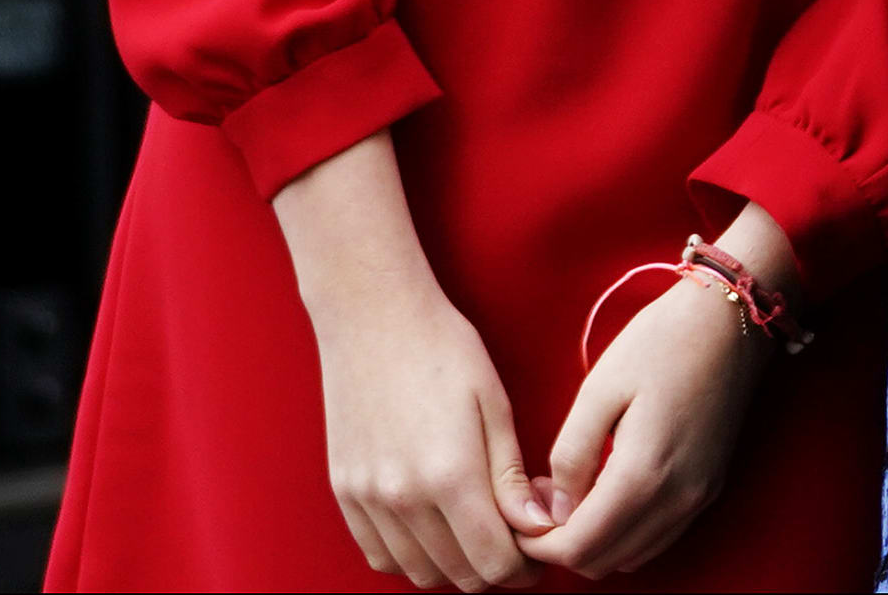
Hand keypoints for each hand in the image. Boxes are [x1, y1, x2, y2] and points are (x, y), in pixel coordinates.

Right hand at [279, 141, 551, 589]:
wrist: (372, 318)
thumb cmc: (443, 349)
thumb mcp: (494, 405)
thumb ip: (511, 476)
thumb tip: (538, 526)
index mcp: (448, 476)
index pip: (492, 562)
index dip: (525, 566)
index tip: (542, 546)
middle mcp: (402, 499)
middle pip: (457, 575)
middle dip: (495, 569)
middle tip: (518, 540)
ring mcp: (366, 500)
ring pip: (418, 571)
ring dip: (455, 566)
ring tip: (480, 531)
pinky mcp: (344, 493)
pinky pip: (379, 554)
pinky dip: (411, 556)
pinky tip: (436, 527)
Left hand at [514, 206, 794, 577]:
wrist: (732, 316)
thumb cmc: (662, 342)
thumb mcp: (600, 388)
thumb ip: (571, 456)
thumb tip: (554, 508)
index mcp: (644, 475)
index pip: (578, 547)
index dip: (538, 543)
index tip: (521, 513)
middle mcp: (676, 499)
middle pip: (602, 561)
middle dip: (562, 543)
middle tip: (542, 499)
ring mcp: (698, 497)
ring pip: (630, 556)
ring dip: (594, 541)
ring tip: (573, 493)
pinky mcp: (710, 486)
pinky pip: (658, 536)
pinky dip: (625, 532)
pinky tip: (610, 491)